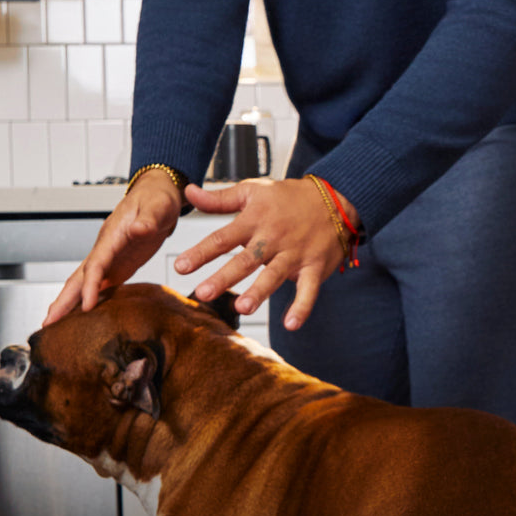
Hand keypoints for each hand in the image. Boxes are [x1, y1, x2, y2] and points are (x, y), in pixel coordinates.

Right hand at [43, 170, 183, 324]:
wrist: (158, 195)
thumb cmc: (157, 199)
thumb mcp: (158, 206)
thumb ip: (149, 219)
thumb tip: (138, 229)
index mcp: (112, 235)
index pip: (96, 263)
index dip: (89, 285)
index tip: (87, 306)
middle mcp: (105, 249)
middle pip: (79, 277)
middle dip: (63, 300)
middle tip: (47, 324)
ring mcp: (110, 258)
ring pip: (85, 283)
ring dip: (69, 304)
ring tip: (54, 326)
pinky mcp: (119, 266)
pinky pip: (100, 286)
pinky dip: (88, 301)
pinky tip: (82, 317)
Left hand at [176, 177, 357, 330]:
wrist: (335, 197)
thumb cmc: (289, 197)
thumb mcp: (253, 190)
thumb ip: (219, 198)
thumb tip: (188, 193)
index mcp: (255, 220)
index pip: (223, 237)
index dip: (201, 252)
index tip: (181, 266)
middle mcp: (273, 238)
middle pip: (245, 260)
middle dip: (224, 277)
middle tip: (203, 293)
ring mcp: (295, 253)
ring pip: (274, 275)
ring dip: (259, 292)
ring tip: (242, 307)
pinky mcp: (315, 267)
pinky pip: (309, 289)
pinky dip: (302, 307)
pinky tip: (291, 324)